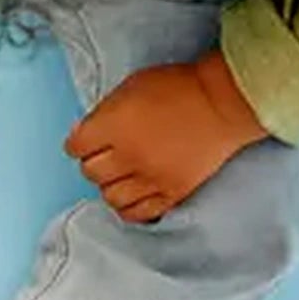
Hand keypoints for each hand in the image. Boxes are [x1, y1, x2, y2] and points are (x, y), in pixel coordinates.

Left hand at [64, 48, 269, 222]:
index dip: (79, 142)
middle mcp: (128, 155)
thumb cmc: (179, 87)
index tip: (86, 140)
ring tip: (121, 175)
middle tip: (106, 154)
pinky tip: (133, 195)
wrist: (222, 103)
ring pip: (110, 196)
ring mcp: (151, 178)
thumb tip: (88, 132)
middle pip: (91, 172)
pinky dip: (129, 207)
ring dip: (111, 185)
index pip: (75, 146)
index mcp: (114, 124)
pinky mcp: (172, 193)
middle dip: (94, 162)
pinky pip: (138, 213)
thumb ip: (106, 112)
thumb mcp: (132, 86)